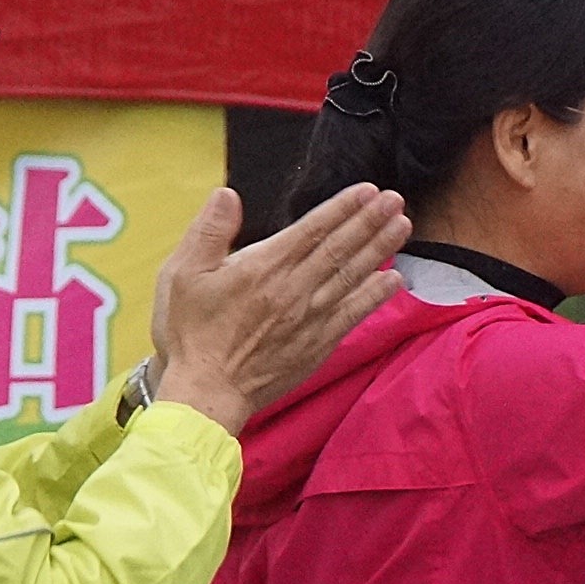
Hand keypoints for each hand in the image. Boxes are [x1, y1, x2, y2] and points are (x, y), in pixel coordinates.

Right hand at [150, 185, 408, 433]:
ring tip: (402, 226)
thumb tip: (228, 194)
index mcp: (263, 267)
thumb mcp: (181, 273)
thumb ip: (208, 231)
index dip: (342, 208)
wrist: (206, 392)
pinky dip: (375, 295)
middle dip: (370, 221)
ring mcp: (309, 319)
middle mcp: (293, 290)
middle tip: (395, 200)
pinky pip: (353, 314)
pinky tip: (394, 279)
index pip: (312, 229)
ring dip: (379, 249)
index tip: (367, 191)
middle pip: (340, 248)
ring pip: (351, 276)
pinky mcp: (317, 345)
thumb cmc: (190, 333)